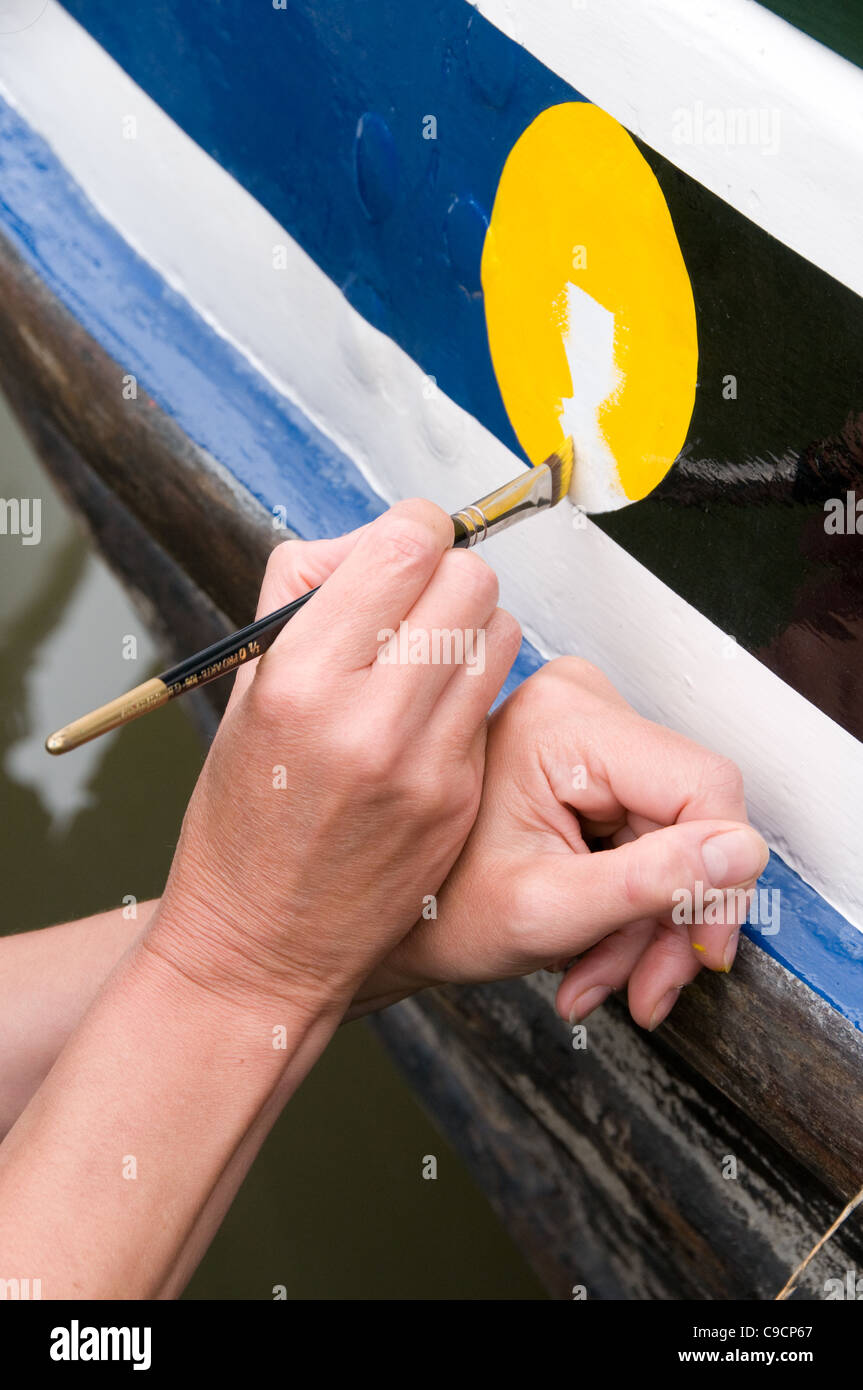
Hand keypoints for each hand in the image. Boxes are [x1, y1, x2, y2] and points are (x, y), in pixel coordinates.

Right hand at [146, 503, 521, 1019]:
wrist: (260, 947)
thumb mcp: (243, 693)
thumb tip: (370, 541)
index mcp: (299, 679)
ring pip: (499, 632)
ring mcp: (425, 765)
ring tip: (427, 655)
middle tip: (416, 600)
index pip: (406, 547)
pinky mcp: (458, 799)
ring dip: (469, 625)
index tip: (403, 545)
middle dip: (445, 572)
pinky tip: (429, 714)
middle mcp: (368, 719)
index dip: (413, 529)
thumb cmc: (241, 820)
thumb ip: (301, 597)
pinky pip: (493, 700)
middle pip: (469, 579)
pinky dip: (470, 688)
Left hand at [370, 656, 768, 1030]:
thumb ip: (648, 884)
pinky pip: (650, 834)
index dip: (720, 880)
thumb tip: (740, 854)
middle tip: (642, 988)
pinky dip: (633, 903)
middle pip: (691, 818)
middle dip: (672, 918)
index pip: (703, 785)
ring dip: (650, 923)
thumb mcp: (546, 911)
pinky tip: (595, 946)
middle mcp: (579, 704)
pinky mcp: (588, 759)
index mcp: (562, 720)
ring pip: (677, 836)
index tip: (701, 953)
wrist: (386, 916)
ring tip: (599, 978)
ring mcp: (585, 729)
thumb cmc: (436, 910)